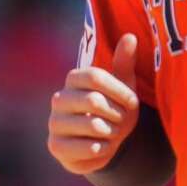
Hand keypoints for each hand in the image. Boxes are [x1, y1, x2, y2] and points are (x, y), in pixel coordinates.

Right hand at [46, 34, 140, 174]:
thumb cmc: (114, 108)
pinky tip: (102, 147)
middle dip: (118, 114)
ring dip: (113, 132)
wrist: (104, 142)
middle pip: (95, 101)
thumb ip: (124, 62)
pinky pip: (89, 148)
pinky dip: (105, 149)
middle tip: (120, 120)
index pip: (96, 76)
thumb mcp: (124, 85)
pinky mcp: (55, 147)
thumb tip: (130, 36)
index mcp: (74, 79)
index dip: (120, 91)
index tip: (132, 102)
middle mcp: (59, 99)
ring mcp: (54, 123)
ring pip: (94, 126)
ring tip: (111, 133)